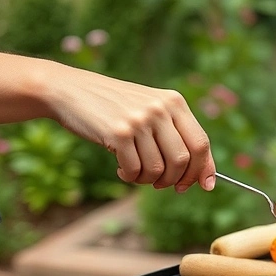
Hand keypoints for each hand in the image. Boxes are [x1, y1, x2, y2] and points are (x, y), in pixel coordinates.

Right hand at [44, 65, 215, 191]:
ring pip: (159, 169)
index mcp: (174, 102)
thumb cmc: (115, 107)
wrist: (69, 90)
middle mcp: (160, 109)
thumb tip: (202, 177)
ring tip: (137, 174)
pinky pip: (135, 170)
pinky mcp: (118, 133)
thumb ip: (175, 135)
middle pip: (183, 160)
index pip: (201, 143)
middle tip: (163, 184)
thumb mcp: (150, 109)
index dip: (204, 169)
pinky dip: (131, 177)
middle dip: (176, 180)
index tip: (205, 186)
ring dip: (149, 180)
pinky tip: (122, 170)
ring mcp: (139, 120)